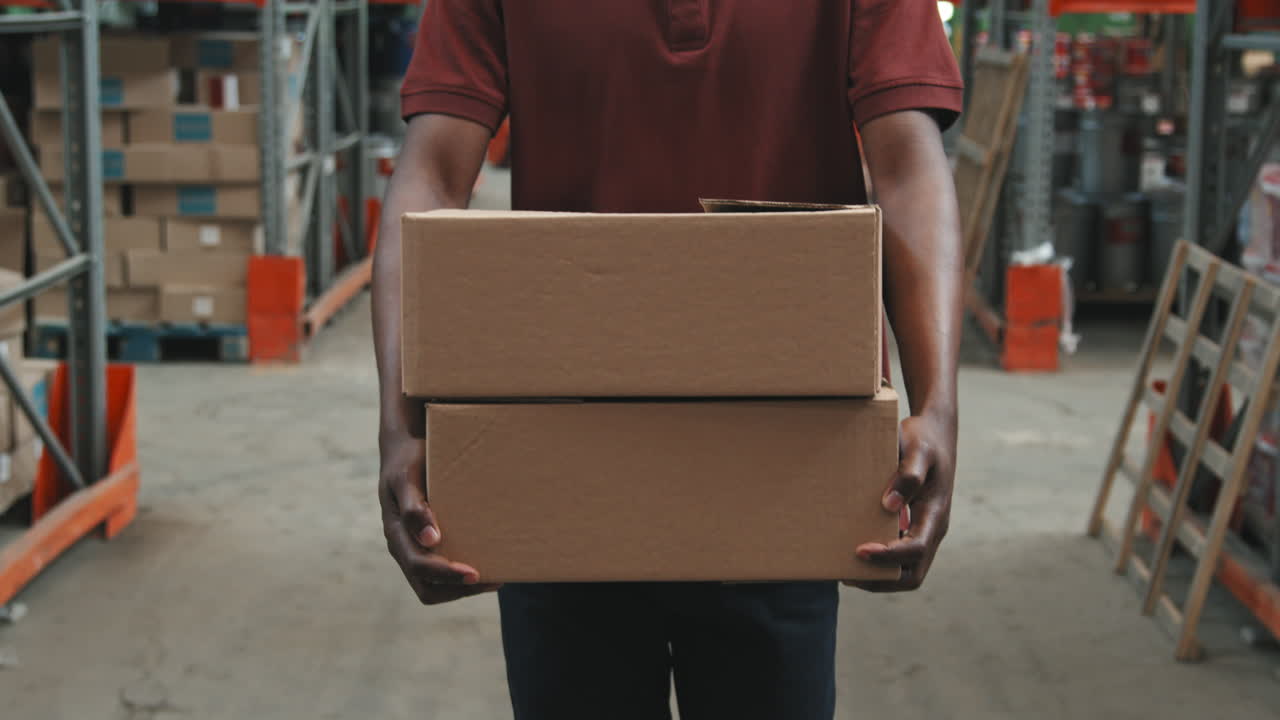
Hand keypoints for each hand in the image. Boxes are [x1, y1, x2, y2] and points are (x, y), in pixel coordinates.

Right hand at [378, 429, 500, 603]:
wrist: (405, 450)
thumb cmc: (408, 461)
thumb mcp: (407, 478)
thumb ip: (414, 507)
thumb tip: (431, 541)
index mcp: (396, 533)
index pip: (418, 567)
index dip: (446, 575)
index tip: (475, 573)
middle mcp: (404, 546)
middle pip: (427, 588)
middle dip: (459, 589)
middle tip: (493, 580)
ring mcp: (414, 548)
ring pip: (435, 587)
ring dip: (463, 588)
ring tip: (495, 577)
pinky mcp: (427, 545)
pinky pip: (442, 573)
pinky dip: (462, 576)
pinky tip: (487, 564)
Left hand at [847, 409, 955, 591]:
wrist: (935, 431)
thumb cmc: (923, 438)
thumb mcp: (918, 449)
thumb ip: (908, 475)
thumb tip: (890, 506)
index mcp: (935, 514)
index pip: (915, 549)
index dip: (888, 556)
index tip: (859, 550)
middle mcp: (932, 529)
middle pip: (913, 574)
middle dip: (881, 580)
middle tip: (847, 574)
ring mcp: (925, 530)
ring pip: (906, 570)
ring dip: (879, 576)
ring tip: (846, 569)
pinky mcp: (915, 526)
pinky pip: (901, 556)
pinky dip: (880, 562)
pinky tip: (854, 552)